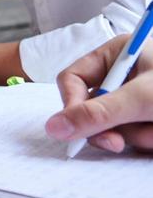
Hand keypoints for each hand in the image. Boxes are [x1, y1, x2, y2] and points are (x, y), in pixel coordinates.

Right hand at [45, 35, 152, 152]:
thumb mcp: (142, 98)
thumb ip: (99, 112)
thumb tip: (53, 128)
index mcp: (117, 55)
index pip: (72, 79)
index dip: (71, 105)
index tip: (78, 128)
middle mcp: (123, 75)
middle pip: (90, 108)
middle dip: (109, 127)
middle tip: (118, 143)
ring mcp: (135, 99)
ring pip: (113, 126)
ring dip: (136, 135)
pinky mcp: (146, 118)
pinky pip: (132, 135)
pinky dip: (148, 139)